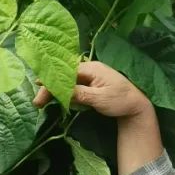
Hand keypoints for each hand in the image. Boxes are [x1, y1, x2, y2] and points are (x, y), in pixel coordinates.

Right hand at [32, 61, 150, 118]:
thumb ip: (80, 94)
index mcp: (92, 68)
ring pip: (67, 81)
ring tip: (41, 101)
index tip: (38, 88)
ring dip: (55, 90)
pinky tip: (55, 98)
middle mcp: (89, 69)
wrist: (136, 106)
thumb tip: (60, 91)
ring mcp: (90, 76)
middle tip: (37, 102)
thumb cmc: (121, 101)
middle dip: (50, 87)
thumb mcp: (99, 99)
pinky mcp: (91, 85)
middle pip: (64, 75)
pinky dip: (64, 92)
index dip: (51, 80)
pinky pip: (73, 85)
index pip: (66, 72)